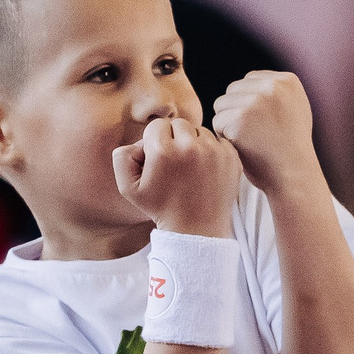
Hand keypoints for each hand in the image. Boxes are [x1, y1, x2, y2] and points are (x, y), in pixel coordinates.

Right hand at [113, 115, 240, 236]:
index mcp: (163, 150)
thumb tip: (137, 142)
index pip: (157, 125)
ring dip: (193, 143)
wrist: (196, 230)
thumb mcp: (128, 188)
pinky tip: (205, 169)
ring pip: (199, 131)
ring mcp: (214, 151)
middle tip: (174, 163)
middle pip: (179, 124)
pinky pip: (218, 140)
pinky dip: (212, 150)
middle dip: (174, 138)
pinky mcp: (231, 157)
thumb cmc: (161, 208)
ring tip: (190, 168)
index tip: (158, 159)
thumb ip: (121, 157)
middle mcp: (189, 146)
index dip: (154, 141)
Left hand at [212, 71, 320, 197]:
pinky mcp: (239, 118)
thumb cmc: (291, 148)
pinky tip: (243, 148)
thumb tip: (250, 81)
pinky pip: (217, 123)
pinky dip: (225, 138)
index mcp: (287, 81)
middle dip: (237, 111)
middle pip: (233, 90)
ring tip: (250, 140)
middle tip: (255, 135)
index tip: (264, 125)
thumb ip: (276, 92)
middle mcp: (272, 86)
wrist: (294, 176)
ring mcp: (256, 101)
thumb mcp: (295, 110)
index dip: (249, 105)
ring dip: (228, 123)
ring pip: (222, 105)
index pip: (248, 81)